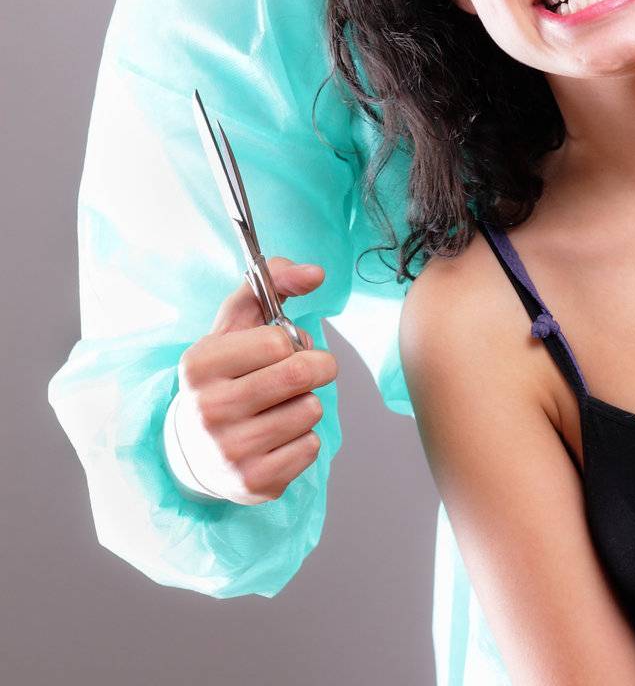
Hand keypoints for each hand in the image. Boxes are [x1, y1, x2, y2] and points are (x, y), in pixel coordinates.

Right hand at [173, 258, 337, 505]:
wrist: (196, 449)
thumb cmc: (226, 374)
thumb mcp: (236, 325)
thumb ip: (273, 284)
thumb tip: (316, 272)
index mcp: (199, 365)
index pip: (275, 342)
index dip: (289, 341)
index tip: (280, 349)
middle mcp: (208, 410)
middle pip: (298, 375)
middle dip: (316, 366)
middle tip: (306, 369)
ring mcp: (230, 451)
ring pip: (310, 410)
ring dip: (308, 403)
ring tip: (282, 406)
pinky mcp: (253, 483)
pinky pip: (311, 447)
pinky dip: (305, 437)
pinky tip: (279, 436)